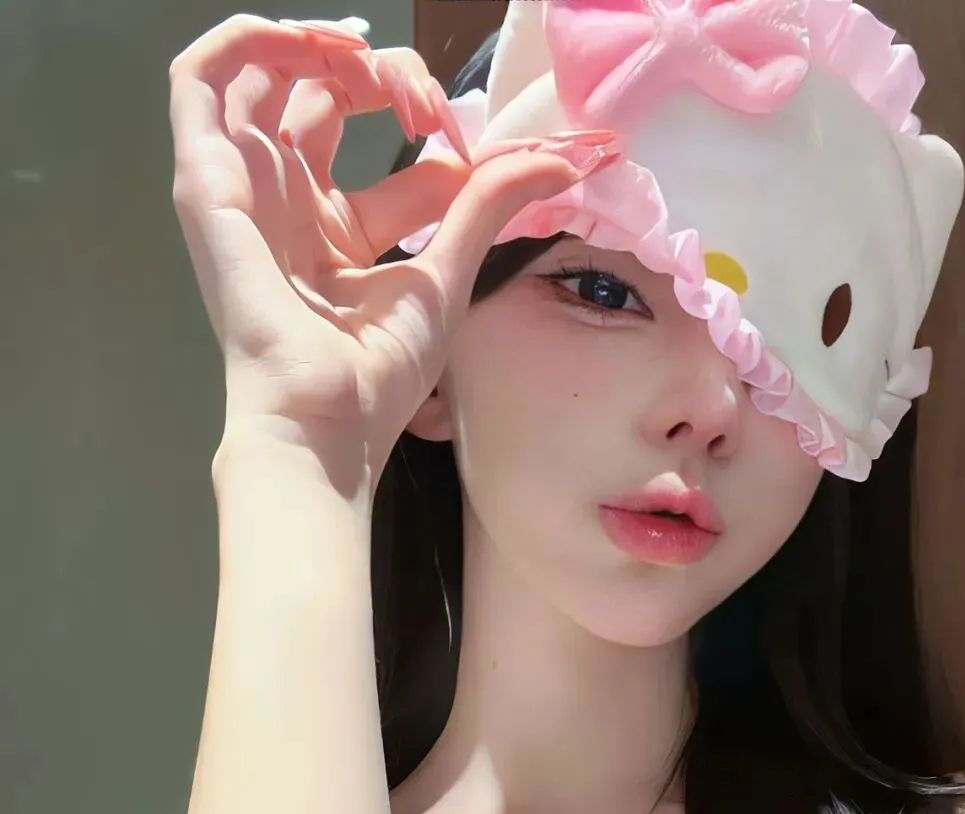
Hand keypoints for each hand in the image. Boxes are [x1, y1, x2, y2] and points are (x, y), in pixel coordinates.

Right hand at [168, 15, 620, 489]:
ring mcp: (243, 190)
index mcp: (338, 232)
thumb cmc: (377, 369)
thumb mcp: (444, 274)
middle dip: (379, 77)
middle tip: (426, 102)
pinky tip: (303, 38)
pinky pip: (200, 84)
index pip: (383, 150)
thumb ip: (486, 206)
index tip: (474, 147)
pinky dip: (244, 41)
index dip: (430, 127)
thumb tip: (559, 162)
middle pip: (320, 100)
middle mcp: (288, 205)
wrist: (328, 419)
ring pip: (261, 79)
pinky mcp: (206, 181)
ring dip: (316, 47)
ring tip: (368, 54)